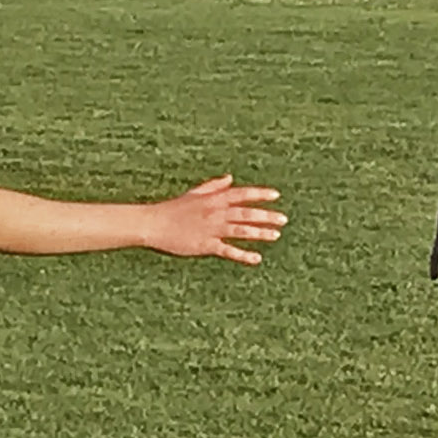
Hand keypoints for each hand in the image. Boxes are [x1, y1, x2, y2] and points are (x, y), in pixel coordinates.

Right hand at [136, 176, 285, 263]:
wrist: (153, 223)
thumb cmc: (173, 208)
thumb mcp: (194, 193)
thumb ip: (214, 186)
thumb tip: (230, 178)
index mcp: (214, 199)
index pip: (241, 193)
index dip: (259, 194)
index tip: (276, 195)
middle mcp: (216, 212)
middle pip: (246, 212)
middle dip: (266, 215)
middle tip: (283, 219)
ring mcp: (211, 229)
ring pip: (240, 230)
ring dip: (259, 232)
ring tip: (275, 235)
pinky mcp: (205, 245)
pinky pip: (228, 250)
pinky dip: (242, 254)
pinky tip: (256, 258)